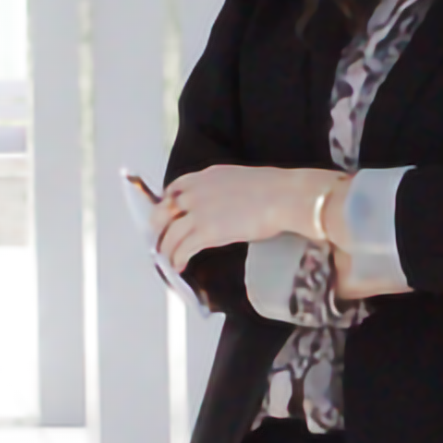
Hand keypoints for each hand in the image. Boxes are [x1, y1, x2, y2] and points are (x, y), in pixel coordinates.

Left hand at [157, 167, 324, 270]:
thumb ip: (224, 190)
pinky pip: (183, 248)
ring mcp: (199, 212)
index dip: (167, 204)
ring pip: (171, 233)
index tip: (168, 215)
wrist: (283, 196)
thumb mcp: (240, 180)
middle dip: (158, 228)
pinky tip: (179, 266)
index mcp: (204, 176)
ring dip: (166, 249)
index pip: (174, 188)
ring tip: (167, 259)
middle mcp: (196, 192)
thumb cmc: (274, 189)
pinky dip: (178, 259)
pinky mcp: (207, 232)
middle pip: (164, 211)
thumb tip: (227, 206)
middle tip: (159, 240)